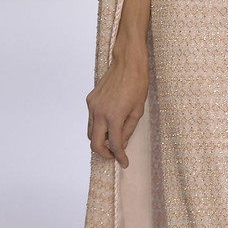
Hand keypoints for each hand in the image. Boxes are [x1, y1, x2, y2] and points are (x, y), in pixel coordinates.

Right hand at [86, 43, 148, 167]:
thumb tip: (122, 144)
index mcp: (114, 117)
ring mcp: (92, 106)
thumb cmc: (137, 85)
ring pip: (90, 132)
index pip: (114, 145)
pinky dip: (98, 126)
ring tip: (113, 139)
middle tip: (114, 156)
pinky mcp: (90, 99)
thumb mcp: (138, 110)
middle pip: (94, 144)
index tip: (124, 163)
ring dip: (100, 139)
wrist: (127, 64)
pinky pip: (91, 119)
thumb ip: (128, 130)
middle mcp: (99, 113)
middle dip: (104, 153)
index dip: (119, 157)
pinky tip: (109, 122)